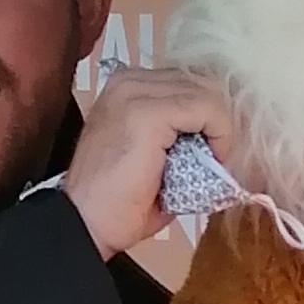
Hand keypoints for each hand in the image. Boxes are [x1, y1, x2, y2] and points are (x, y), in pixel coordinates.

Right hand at [57, 64, 240, 258]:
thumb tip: (219, 137)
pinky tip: (212, 158)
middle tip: (216, 157)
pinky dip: (220, 132)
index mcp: (127, 87)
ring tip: (212, 161)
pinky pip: (205, 107)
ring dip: (220, 127)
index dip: (209, 115)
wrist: (84, 223)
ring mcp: (134, 92)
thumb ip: (182, 136)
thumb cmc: (117, 203)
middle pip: (199, 82)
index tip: (212, 150)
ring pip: (205, 92)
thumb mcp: (156, 156)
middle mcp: (128, 80)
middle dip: (217, 119)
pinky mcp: (147, 112)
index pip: (188, 83)